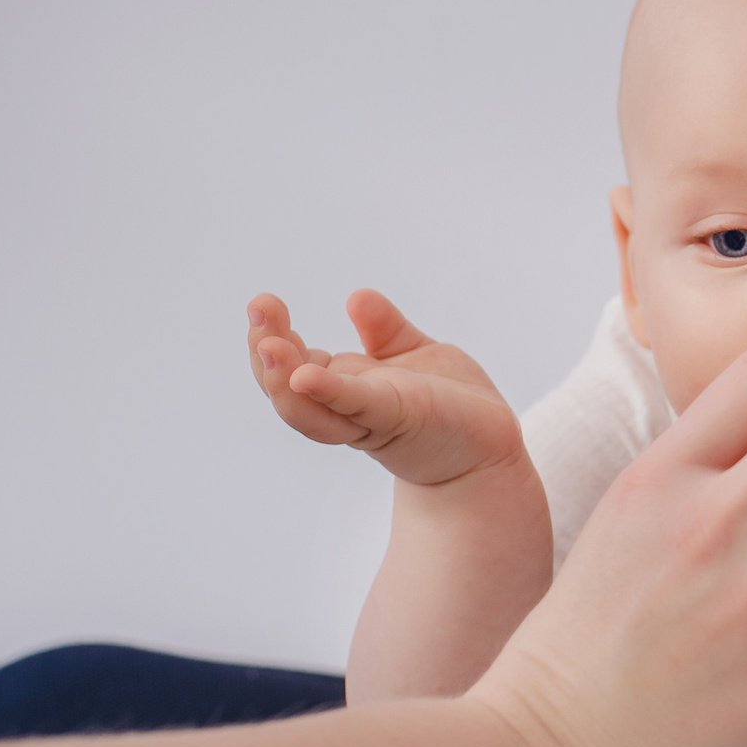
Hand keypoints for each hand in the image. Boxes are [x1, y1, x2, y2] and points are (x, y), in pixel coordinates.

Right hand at [246, 290, 524, 487]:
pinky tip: (306, 376)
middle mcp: (346, 408)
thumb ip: (385, 329)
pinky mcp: (398, 421)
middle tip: (257, 307)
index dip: (274, 336)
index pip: (293, 363)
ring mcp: (369, 418)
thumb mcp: (413, 354)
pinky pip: (358, 405)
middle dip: (266, 350)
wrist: (489, 450)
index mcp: (344, 387)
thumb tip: (356, 297)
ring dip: (282, 377)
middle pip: (288, 387)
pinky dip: (330, 391)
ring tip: (268, 344)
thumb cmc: (449, 405)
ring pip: (310, 407)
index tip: (262, 305)